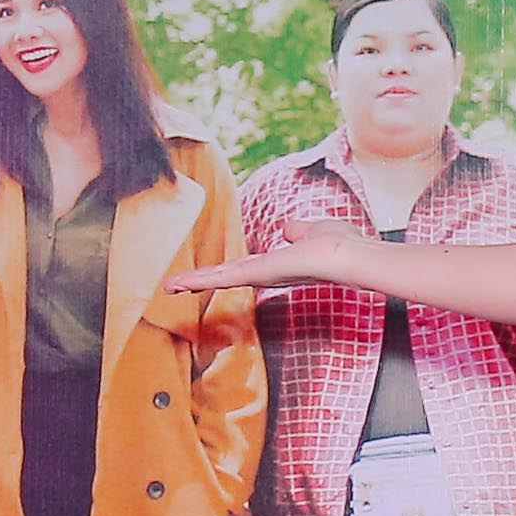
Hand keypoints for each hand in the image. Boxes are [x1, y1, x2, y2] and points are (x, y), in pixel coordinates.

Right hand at [164, 212, 364, 296]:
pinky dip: (201, 279)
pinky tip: (180, 283)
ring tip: (168, 286)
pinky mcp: (257, 274)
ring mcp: (260, 276)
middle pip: (226, 276)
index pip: (243, 268)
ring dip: (194, 281)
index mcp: (276, 265)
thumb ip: (297, 231)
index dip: (222, 270)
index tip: (204, 274)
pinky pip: (224, 275)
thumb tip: (286, 228)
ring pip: (220, 277)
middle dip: (199, 280)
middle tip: (173, 286)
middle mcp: (265, 274)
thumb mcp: (312, 232)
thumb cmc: (340, 245)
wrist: (348, 255)